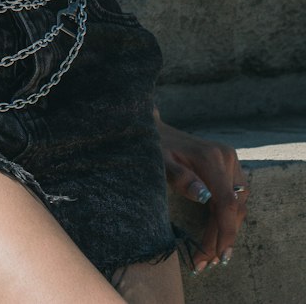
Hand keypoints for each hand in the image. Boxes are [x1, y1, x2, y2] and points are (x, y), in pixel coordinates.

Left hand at [155, 113, 250, 273]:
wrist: (156, 129)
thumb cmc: (156, 146)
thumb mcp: (161, 161)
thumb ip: (180, 177)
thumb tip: (204, 196)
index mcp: (212, 157)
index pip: (227, 201)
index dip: (226, 231)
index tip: (218, 256)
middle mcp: (227, 158)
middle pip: (233, 207)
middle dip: (222, 237)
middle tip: (205, 262)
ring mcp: (230, 162)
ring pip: (237, 205)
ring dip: (225, 231)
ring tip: (209, 256)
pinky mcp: (229, 168)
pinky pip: (233, 199)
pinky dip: (225, 219)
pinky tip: (215, 236)